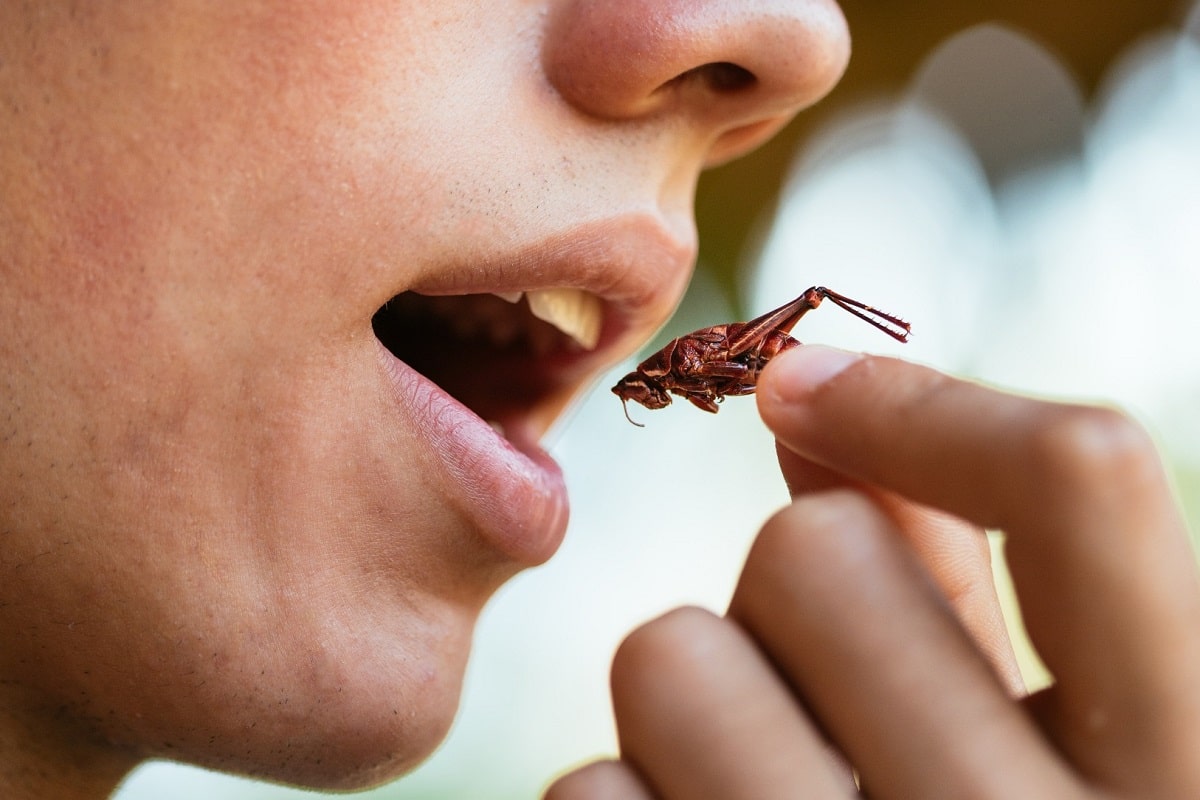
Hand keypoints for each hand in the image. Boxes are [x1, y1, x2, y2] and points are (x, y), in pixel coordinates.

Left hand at [548, 346, 1199, 798]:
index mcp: (1188, 767)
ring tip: (762, 769)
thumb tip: (815, 397)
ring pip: (674, 656)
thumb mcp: (1045, 740)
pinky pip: (596, 794)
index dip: (924, 404)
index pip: (1082, 479)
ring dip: (699, 690)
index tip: (802, 387)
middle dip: (792, 584)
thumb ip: (957, 570)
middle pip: (811, 550)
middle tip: (825, 676)